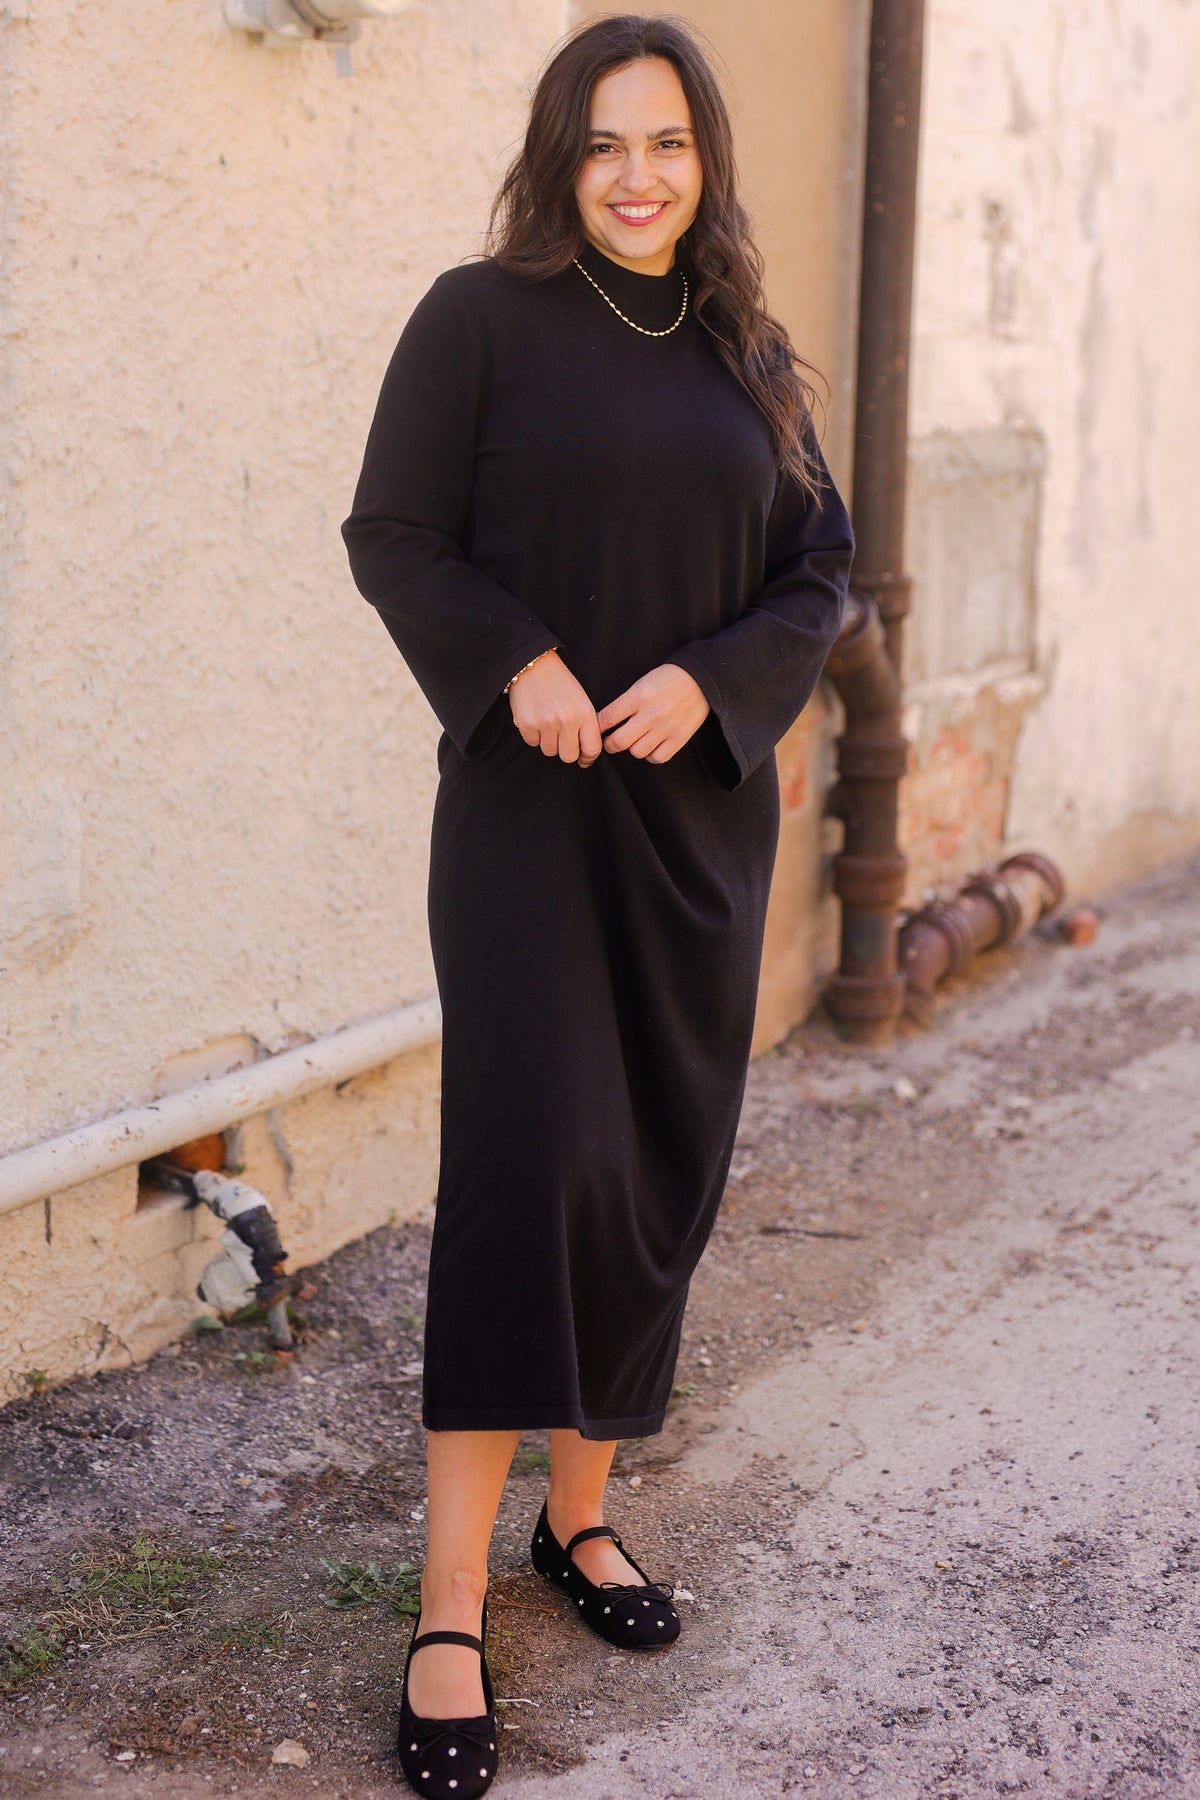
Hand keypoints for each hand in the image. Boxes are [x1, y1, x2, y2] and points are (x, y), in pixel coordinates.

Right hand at [508, 650, 602, 765]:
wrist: (534, 665)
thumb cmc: (560, 684)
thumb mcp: (582, 700)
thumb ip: (586, 725)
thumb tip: (586, 754)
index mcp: (585, 713)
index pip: (592, 749)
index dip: (588, 758)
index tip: (583, 758)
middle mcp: (567, 720)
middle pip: (569, 756)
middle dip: (566, 751)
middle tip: (562, 738)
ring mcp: (546, 723)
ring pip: (549, 751)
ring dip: (548, 742)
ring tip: (547, 723)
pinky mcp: (527, 724)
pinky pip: (533, 743)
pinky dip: (534, 735)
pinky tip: (536, 719)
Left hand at [597, 664, 709, 763]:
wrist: (701, 678)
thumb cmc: (668, 679)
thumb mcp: (642, 683)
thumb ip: (625, 703)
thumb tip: (606, 723)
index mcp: (638, 697)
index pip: (607, 718)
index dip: (598, 727)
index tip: (598, 730)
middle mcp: (651, 714)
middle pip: (619, 741)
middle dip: (609, 744)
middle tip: (610, 742)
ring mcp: (666, 727)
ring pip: (637, 752)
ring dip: (633, 748)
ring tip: (636, 741)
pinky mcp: (680, 737)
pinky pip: (657, 757)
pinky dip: (651, 755)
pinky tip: (651, 746)